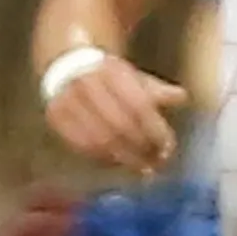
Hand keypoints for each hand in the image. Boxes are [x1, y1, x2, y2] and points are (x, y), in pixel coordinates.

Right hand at [45, 52, 186, 174]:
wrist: (69, 66)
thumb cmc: (112, 78)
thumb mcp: (136, 77)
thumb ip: (157, 90)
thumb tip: (182, 97)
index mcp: (111, 71)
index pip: (139, 106)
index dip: (155, 130)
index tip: (169, 148)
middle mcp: (86, 85)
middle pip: (119, 126)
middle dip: (142, 149)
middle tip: (158, 164)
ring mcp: (67, 101)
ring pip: (99, 139)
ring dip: (124, 159)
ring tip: (143, 169)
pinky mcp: (55, 117)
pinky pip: (80, 145)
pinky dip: (102, 158)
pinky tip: (119, 163)